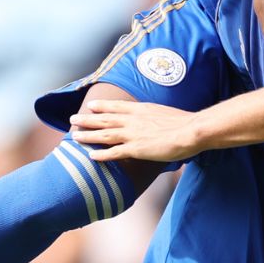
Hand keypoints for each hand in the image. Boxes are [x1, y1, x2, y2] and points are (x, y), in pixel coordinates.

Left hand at [70, 99, 203, 161]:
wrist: (191, 130)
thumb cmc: (184, 122)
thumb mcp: (166, 113)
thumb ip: (155, 116)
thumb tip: (155, 120)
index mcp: (141, 109)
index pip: (117, 106)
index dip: (102, 106)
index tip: (91, 105)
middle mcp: (133, 120)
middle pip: (105, 119)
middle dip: (87, 119)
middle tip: (73, 118)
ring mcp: (133, 134)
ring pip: (104, 135)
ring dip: (88, 135)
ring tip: (75, 136)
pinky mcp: (137, 149)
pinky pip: (115, 153)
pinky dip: (102, 155)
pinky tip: (91, 157)